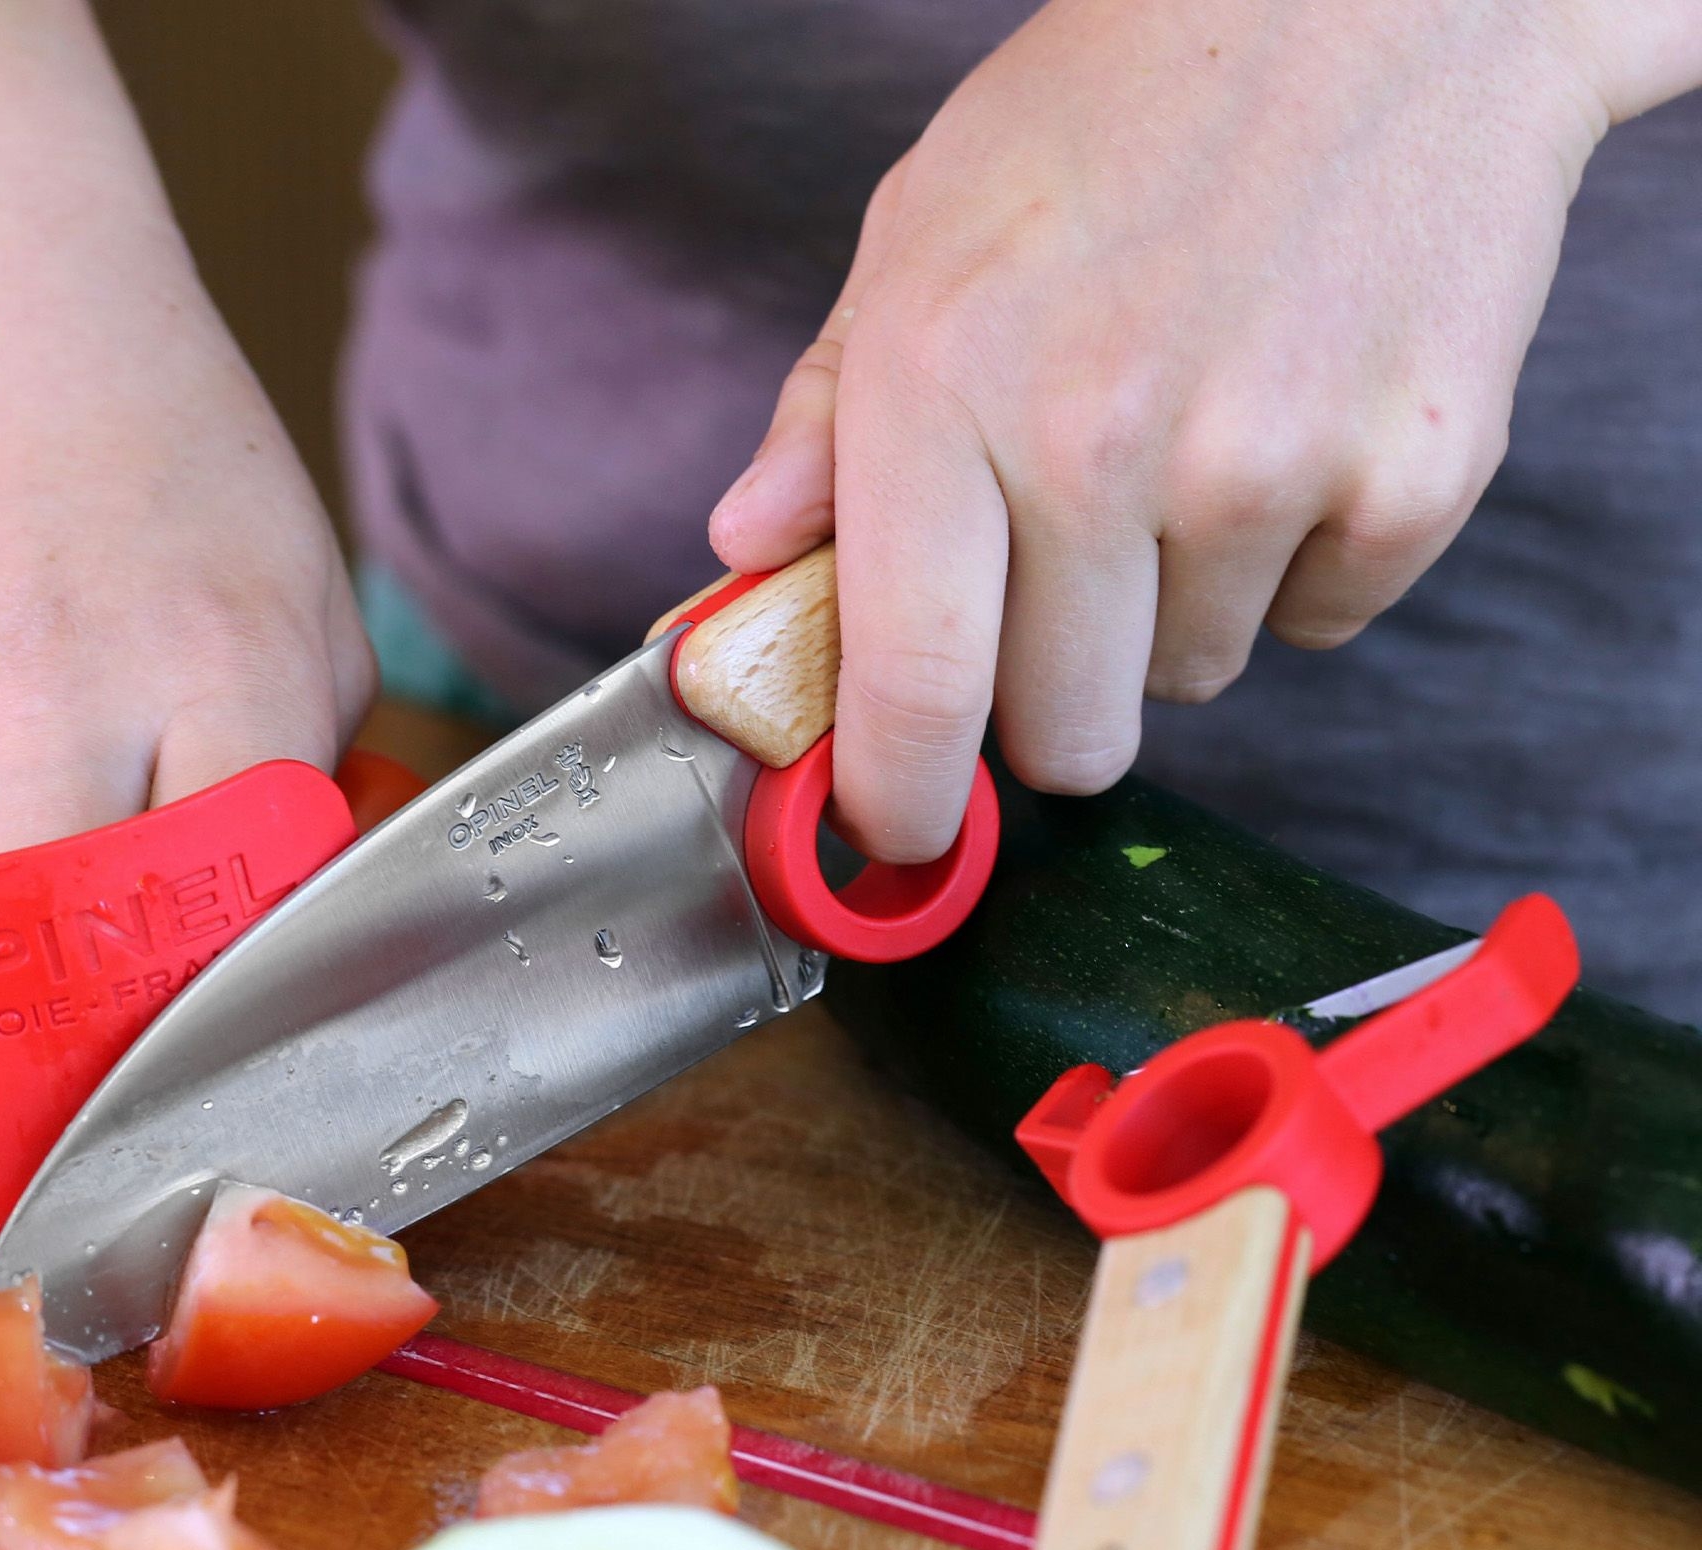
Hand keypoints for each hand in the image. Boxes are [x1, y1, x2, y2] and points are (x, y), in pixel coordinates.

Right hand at [0, 1, 372, 1144]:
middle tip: (146, 1211)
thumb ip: (313, 764)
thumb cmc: (161, 446)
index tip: (273, 1119)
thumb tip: (309, 918)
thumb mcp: (301, 590)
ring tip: (24, 1206)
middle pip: (89, 994)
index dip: (262, 1041)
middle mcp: (55, 716)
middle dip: (121, 1122)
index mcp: (219, 672)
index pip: (252, 919)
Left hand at [710, 0, 1668, 862]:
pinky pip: (1316, 627)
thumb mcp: (925, 232)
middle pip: (1064, 739)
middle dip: (1052, 697)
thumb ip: (829, 418)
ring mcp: (1262, 467)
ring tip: (1192, 442)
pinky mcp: (1409, 477)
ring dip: (1173, 611)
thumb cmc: (1126, 109)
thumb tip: (746, 553)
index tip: (903, 832)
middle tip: (1067, 583)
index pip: (910, 691)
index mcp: (943, 390)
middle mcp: (1095, 446)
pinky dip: (1298, 564)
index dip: (902, 801)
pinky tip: (1292, 427)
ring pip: (1186, 683)